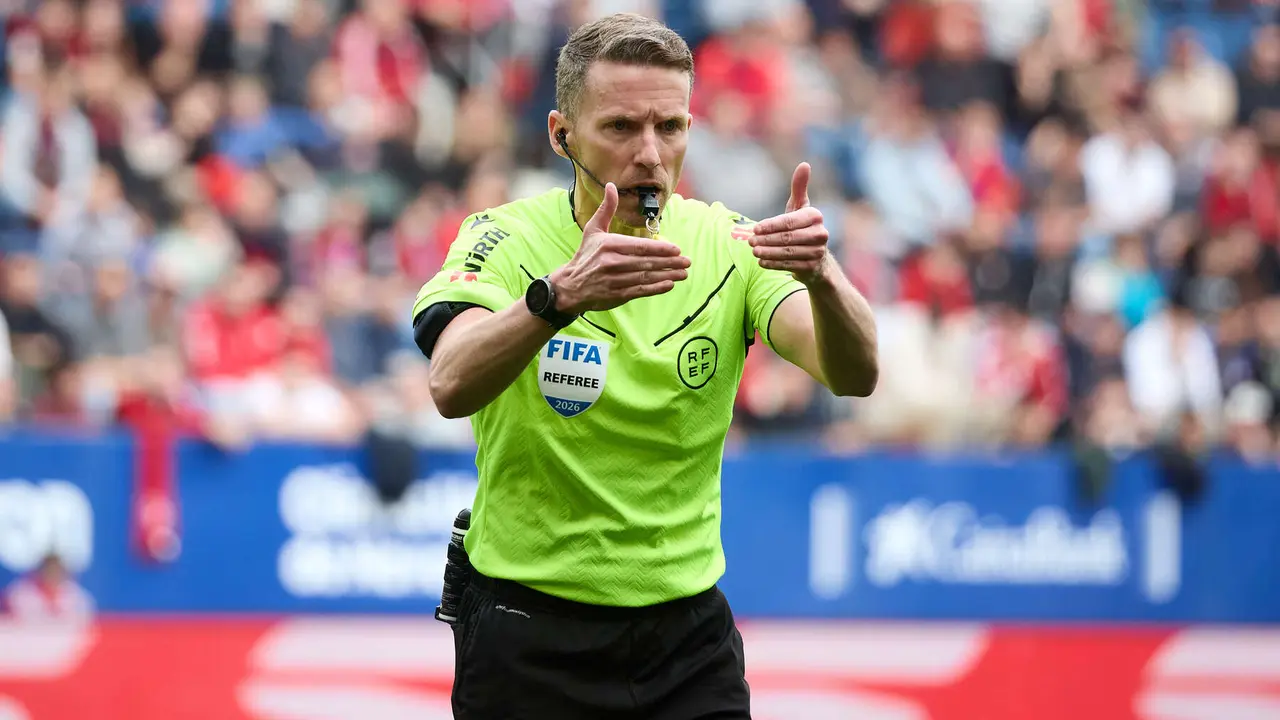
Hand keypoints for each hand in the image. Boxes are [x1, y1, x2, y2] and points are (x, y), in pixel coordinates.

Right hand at [550, 182, 690, 313]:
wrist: (570, 286)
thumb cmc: (585, 255)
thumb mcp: (593, 230)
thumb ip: (606, 209)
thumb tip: (611, 186)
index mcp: (609, 245)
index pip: (640, 246)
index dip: (660, 248)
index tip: (676, 249)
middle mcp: (613, 262)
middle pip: (647, 262)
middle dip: (670, 262)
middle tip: (687, 261)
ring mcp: (615, 280)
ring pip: (646, 277)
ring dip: (668, 275)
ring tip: (683, 273)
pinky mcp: (617, 294)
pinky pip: (640, 291)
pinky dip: (656, 288)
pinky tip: (669, 284)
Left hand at [750, 162, 832, 285]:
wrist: (817, 259)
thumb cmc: (803, 227)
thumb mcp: (800, 207)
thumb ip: (799, 187)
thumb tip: (804, 164)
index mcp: (815, 216)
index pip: (789, 221)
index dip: (770, 225)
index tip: (755, 229)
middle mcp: (820, 234)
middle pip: (787, 237)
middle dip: (766, 240)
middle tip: (750, 241)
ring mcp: (817, 252)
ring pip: (787, 252)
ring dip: (767, 252)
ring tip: (754, 250)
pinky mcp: (811, 268)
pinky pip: (789, 265)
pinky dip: (773, 263)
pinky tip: (761, 261)